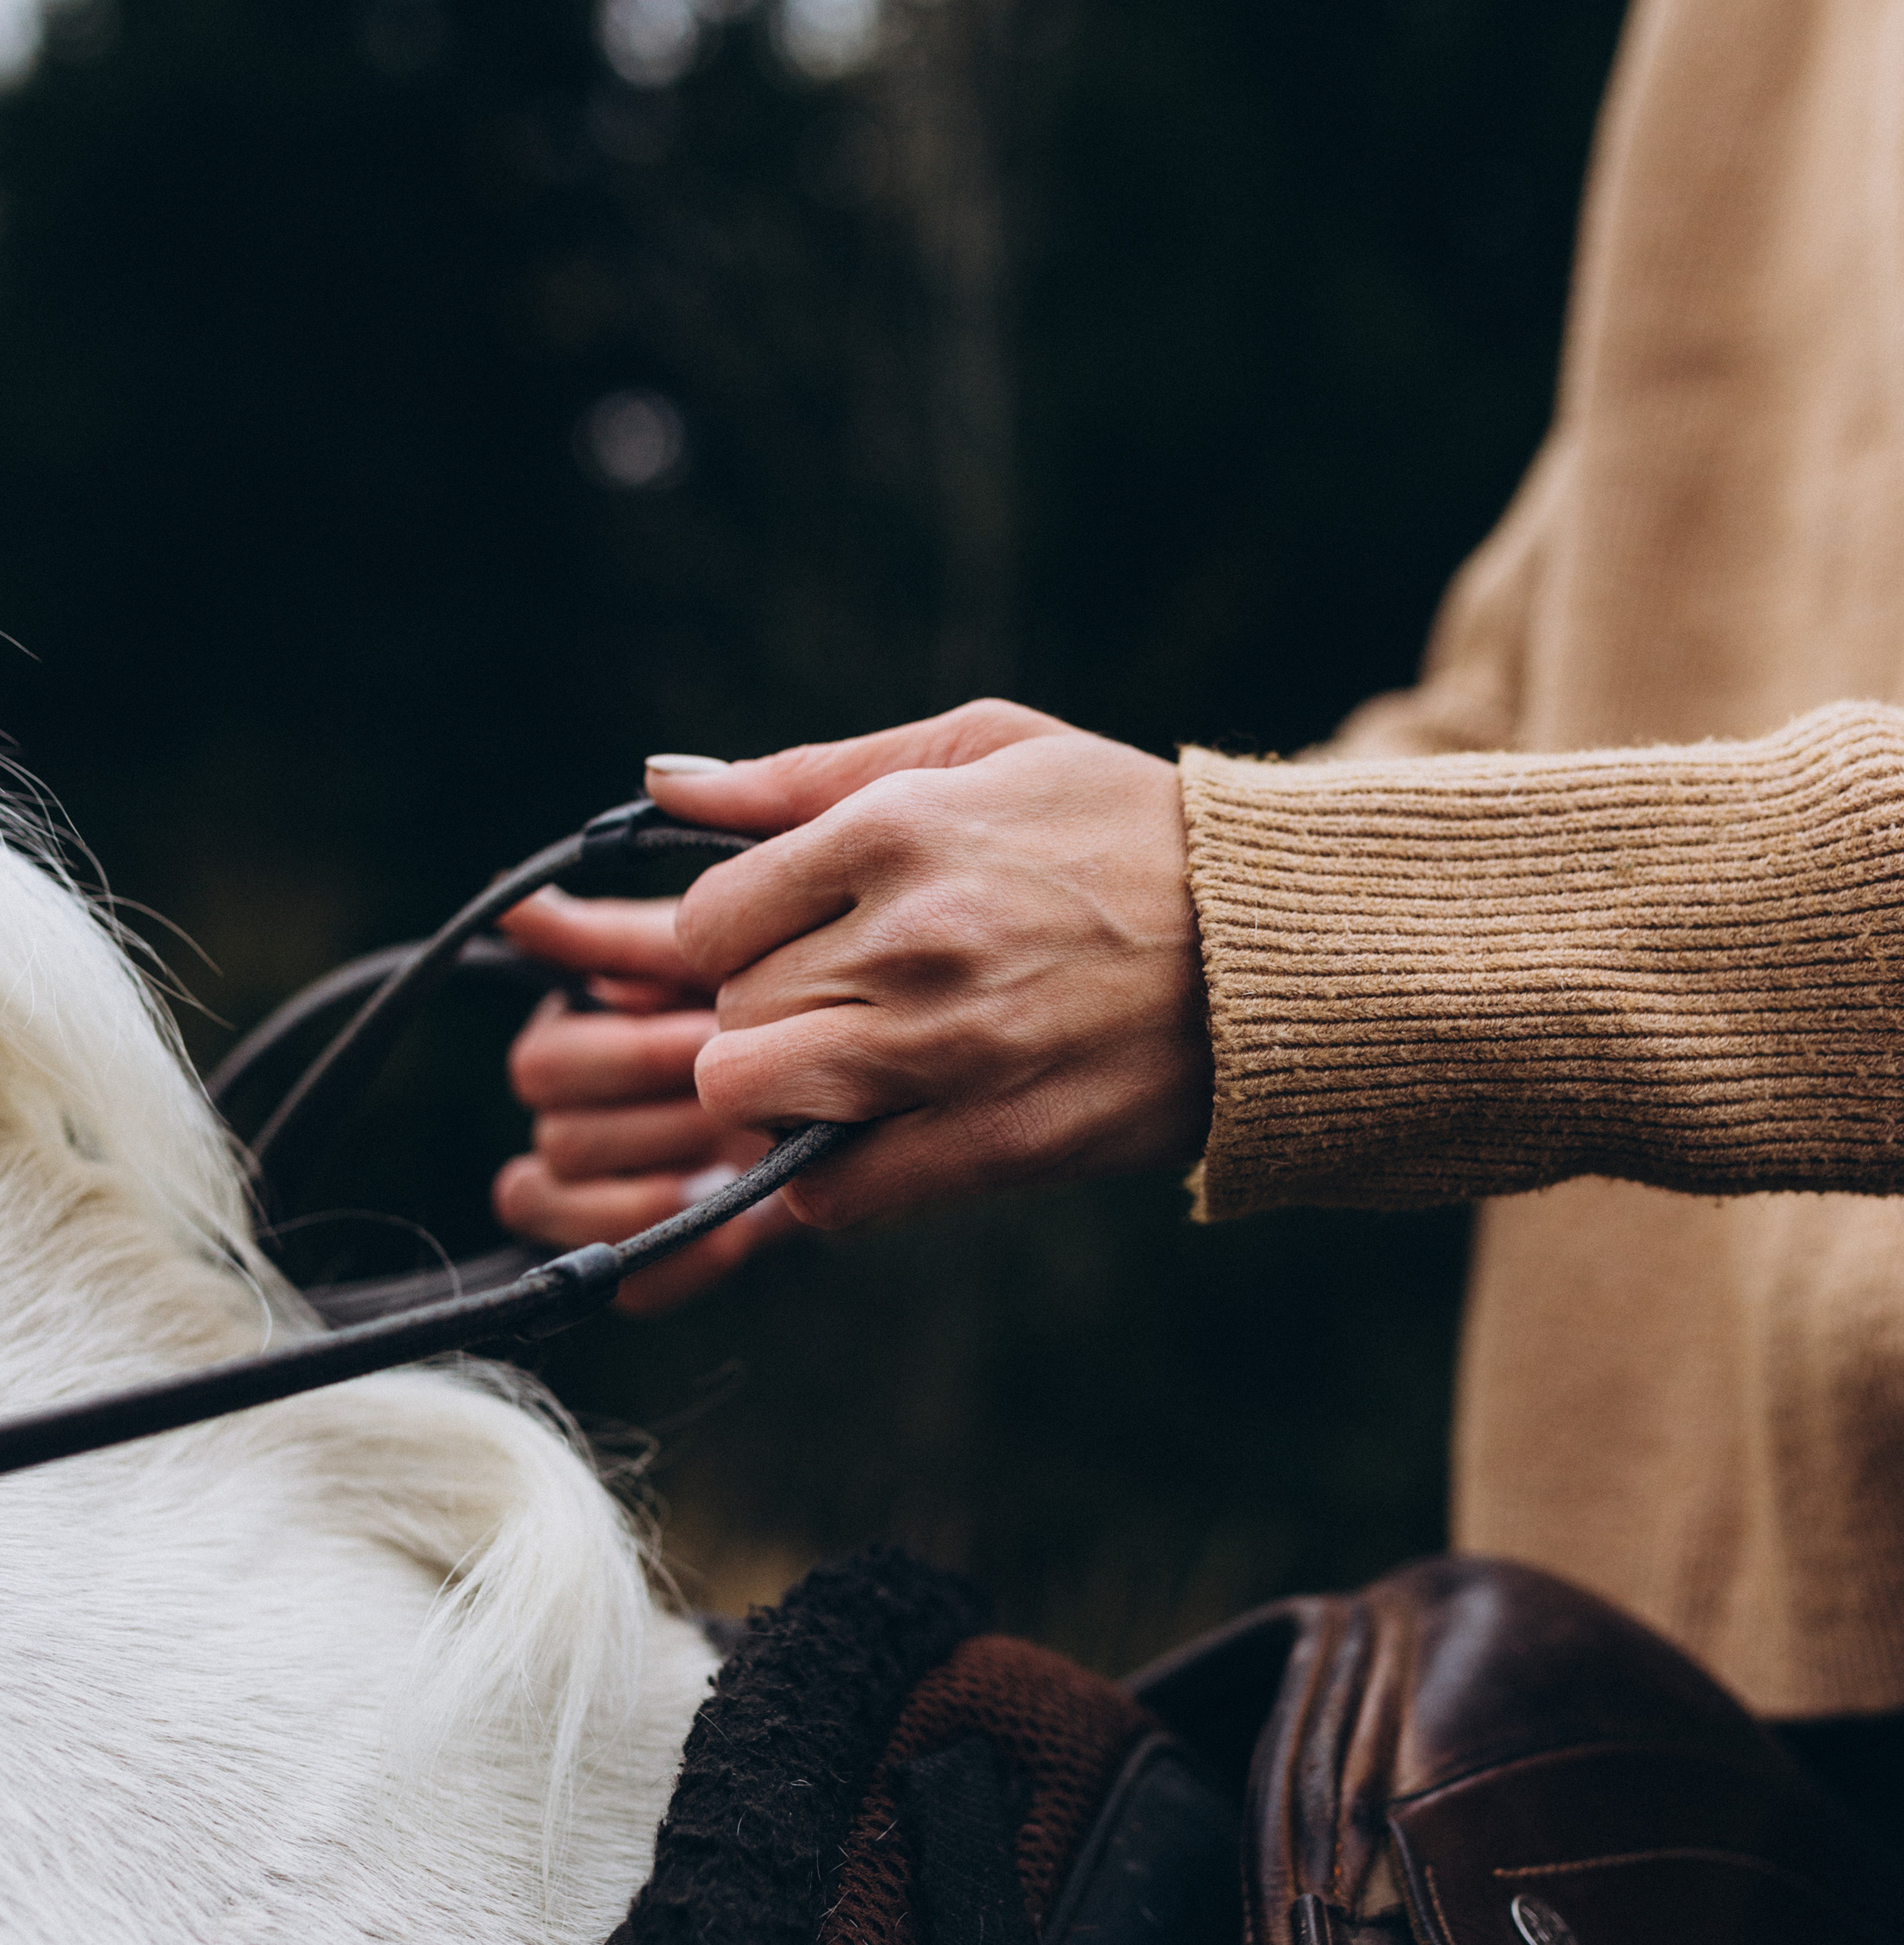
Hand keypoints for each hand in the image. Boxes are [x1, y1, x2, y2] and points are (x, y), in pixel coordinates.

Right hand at [491, 888, 792, 1312]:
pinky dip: (679, 1262)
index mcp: (579, 1040)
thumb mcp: (718, 963)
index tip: (702, 1036)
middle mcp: (577, 1117)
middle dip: (653, 1120)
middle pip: (557, 1138)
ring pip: (568, 1212)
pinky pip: (629, 1287)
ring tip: (732, 1160)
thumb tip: (517, 906)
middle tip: (731, 1103)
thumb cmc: (791, 1003)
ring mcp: (607, 1195)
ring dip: (655, 1185)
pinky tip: (737, 1229)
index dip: (623, 1059)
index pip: (540, 1066)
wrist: (879, 1082)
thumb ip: (619, 938)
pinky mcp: (657, 1259)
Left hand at [653, 699, 1211, 1231]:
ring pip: (755, 1101)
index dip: (729, 938)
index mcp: (898, 831)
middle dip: (758, 1017)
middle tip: (825, 1006)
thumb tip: (663, 786)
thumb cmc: (1124, 830)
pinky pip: (834, 1193)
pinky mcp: (996, 1142)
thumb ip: (809, 774)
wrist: (1282, 946)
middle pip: (730, 1014)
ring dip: (776, 1099)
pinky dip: (828, 1177)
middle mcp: (912, 940)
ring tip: (839, 1072)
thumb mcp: (981, 751)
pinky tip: (874, 1136)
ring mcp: (952, 1050)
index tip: (783, 939)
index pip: (710, 918)